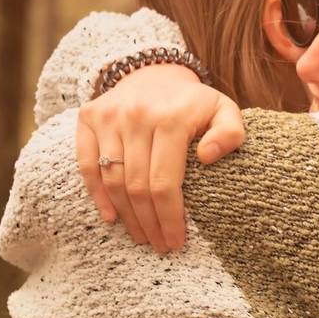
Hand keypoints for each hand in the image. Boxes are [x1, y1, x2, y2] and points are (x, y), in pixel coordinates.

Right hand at [75, 64, 243, 251]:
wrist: (155, 72)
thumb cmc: (193, 103)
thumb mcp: (223, 110)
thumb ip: (229, 132)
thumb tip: (208, 157)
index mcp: (171, 118)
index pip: (165, 182)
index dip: (170, 218)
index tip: (177, 241)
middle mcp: (136, 115)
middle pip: (138, 186)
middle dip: (150, 223)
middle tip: (160, 245)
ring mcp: (109, 116)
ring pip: (113, 179)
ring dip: (127, 216)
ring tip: (142, 236)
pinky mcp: (89, 118)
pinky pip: (88, 164)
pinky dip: (98, 195)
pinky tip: (112, 217)